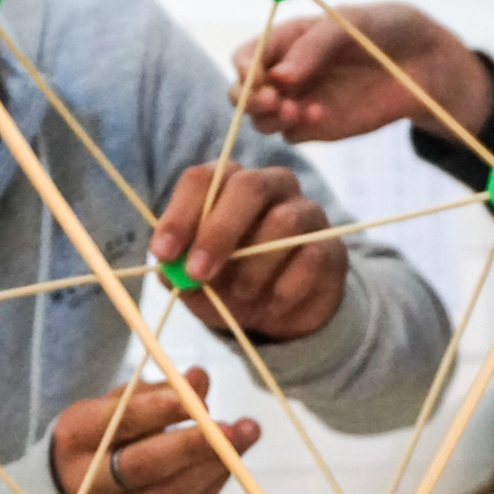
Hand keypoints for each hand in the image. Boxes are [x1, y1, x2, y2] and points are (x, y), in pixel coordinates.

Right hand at [52, 367, 259, 493]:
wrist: (77, 492)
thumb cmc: (103, 435)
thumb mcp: (118, 404)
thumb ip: (158, 391)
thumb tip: (199, 378)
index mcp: (76, 436)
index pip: (120, 422)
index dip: (161, 409)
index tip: (197, 395)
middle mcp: (90, 482)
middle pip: (143, 467)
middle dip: (192, 445)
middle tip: (233, 427)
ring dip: (216, 463)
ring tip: (248, 434)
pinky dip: (214, 481)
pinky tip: (233, 459)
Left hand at [150, 165, 347, 341]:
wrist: (278, 314)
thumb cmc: (229, 284)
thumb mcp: (195, 283)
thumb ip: (178, 272)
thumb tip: (168, 267)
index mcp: (228, 184)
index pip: (202, 179)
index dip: (180, 214)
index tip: (163, 253)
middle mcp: (270, 186)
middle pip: (248, 186)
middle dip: (218, 231)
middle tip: (196, 274)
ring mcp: (306, 212)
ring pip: (283, 222)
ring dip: (253, 267)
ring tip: (239, 298)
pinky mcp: (330, 247)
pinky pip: (310, 259)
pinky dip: (283, 290)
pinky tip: (271, 307)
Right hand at [231, 3, 491, 143]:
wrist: (422, 62)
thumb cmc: (383, 29)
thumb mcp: (349, 23)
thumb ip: (313, 46)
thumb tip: (278, 77)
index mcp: (284, 40)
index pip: (245, 56)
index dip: (243, 69)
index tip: (258, 79)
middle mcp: (284, 72)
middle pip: (242, 93)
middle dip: (249, 100)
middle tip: (273, 101)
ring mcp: (297, 100)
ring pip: (261, 119)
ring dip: (270, 118)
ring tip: (298, 111)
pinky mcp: (315, 126)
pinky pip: (290, 135)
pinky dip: (297, 129)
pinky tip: (322, 115)